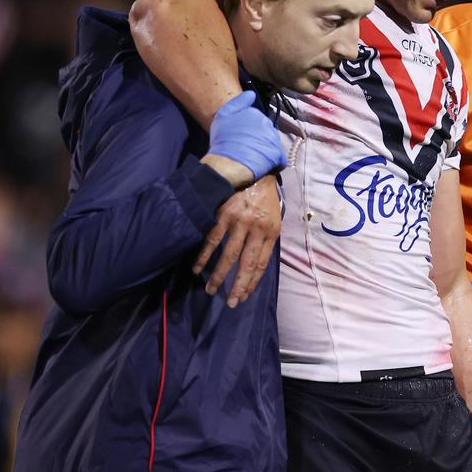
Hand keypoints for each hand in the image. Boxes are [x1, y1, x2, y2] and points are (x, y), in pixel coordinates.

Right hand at [193, 175, 280, 306]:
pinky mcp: (222, 213)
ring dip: (217, 275)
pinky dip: (203, 256)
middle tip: (230, 303)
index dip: (252, 283)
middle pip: (246, 264)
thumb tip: (257, 265)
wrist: (253, 168)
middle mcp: (256, 228)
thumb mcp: (274, 217)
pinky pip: (211, 239)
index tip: (244, 296)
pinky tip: (197, 268)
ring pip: (227, 255)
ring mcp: (238, 221)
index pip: (261, 264)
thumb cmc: (264, 197)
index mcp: (271, 231)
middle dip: (237, 286)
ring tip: (211, 290)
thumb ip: (267, 239)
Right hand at [208, 91, 285, 182]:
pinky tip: (262, 165)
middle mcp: (267, 124)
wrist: (227, 163)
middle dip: (258, 138)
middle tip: (246, 147)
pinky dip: (273, 163)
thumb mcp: (223, 115)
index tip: (241, 136)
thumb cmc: (223, 140)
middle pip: (266, 131)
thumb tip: (251, 93)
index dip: (249, 129)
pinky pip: (279, 159)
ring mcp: (273, 140)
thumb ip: (238, 102)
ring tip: (251, 157)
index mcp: (255, 114)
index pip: (258, 120)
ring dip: (265, 150)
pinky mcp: (277, 155)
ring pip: (272, 144)